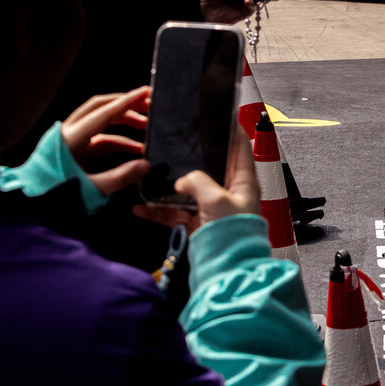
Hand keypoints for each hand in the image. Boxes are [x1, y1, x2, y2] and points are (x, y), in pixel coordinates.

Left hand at [60, 87, 151, 196]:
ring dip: (123, 121)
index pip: (103, 114)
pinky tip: (136, 148)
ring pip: (100, 121)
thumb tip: (147, 165)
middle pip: (99, 108)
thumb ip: (120, 177)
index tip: (145, 92)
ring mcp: (70, 141)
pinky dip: (118, 140)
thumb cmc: (55, 197)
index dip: (127, 102)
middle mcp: (68, 133)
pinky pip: (99, 139)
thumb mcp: (91, 189)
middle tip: (147, 102)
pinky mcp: (73, 150)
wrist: (31, 207)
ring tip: (146, 125)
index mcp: (70, 139)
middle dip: (125, 104)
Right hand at [133, 123, 260, 232]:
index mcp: (243, 182)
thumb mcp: (217, 199)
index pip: (240, 148)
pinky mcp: (196, 225)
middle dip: (193, 155)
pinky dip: (157, 210)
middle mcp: (229, 193)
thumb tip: (182, 181)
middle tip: (179, 141)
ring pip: (188, 189)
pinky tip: (140, 207)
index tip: (221, 115)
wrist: (227, 271)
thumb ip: (197, 181)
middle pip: (210, 166)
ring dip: (169, 183)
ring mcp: (211, 209)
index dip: (231, 130)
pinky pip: (174, 213)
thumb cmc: (232, 236)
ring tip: (152, 173)